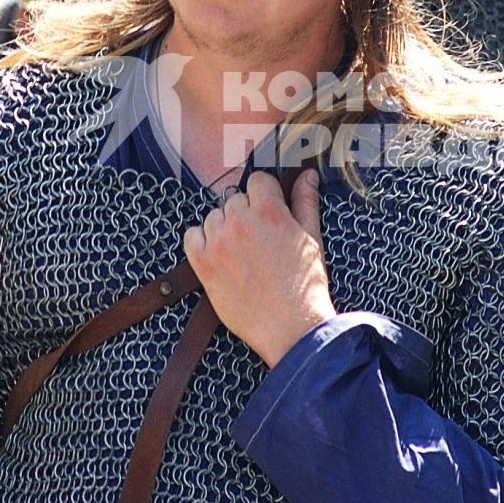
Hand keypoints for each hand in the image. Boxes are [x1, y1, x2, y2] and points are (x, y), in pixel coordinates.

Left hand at [184, 170, 334, 365]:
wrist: (290, 327)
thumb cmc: (305, 286)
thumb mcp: (312, 238)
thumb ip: (305, 201)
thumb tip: (306, 175)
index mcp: (269, 212)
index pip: (258, 180)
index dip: (266, 195)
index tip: (269, 210)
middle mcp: (240, 222)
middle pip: (235, 200)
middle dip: (247, 214)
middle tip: (260, 240)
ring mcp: (218, 243)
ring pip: (214, 217)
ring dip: (225, 229)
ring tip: (243, 253)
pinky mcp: (202, 264)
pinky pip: (191, 236)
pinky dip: (202, 241)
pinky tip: (220, 255)